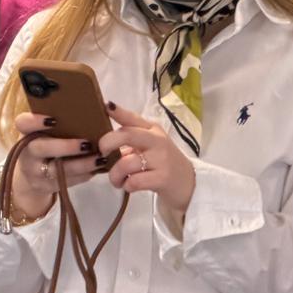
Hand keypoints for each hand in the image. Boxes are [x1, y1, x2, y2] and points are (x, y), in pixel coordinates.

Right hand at [8, 112, 107, 220]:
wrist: (32, 174)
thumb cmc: (45, 142)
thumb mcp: (43, 132)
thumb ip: (58, 121)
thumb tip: (94, 107)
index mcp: (26, 132)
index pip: (23, 123)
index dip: (35, 121)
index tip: (53, 119)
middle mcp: (27, 152)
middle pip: (42, 148)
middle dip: (66, 147)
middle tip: (87, 144)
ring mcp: (35, 172)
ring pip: (57, 169)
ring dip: (81, 164)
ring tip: (100, 158)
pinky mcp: (46, 186)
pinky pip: (66, 182)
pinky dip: (83, 175)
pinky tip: (96, 168)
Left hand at [98, 103, 195, 217]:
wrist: (189, 183)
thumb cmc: (163, 163)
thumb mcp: (150, 145)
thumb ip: (131, 141)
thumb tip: (105, 143)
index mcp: (152, 129)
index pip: (133, 118)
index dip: (118, 111)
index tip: (105, 106)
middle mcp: (157, 140)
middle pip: (127, 135)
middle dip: (108, 142)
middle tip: (102, 153)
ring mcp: (161, 159)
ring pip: (127, 162)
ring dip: (115, 174)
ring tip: (116, 180)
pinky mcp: (162, 178)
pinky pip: (135, 181)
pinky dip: (126, 185)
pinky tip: (128, 186)